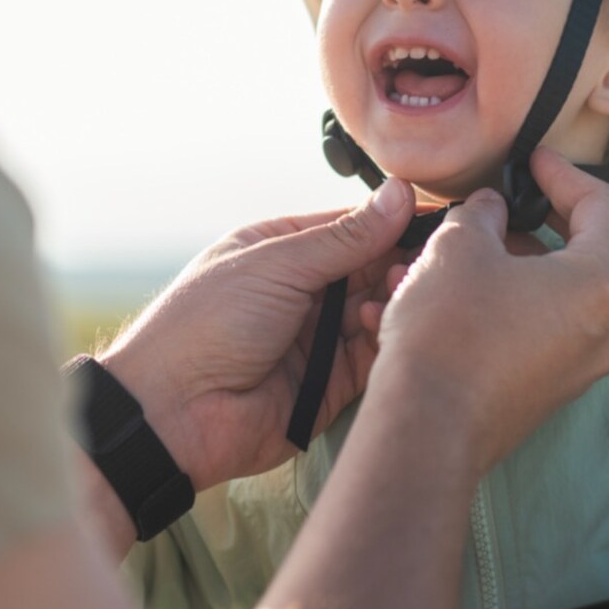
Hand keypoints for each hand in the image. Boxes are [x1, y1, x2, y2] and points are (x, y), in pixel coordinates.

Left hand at [99, 179, 414, 491]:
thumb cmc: (203, 325)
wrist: (172, 413)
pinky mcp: (331, 384)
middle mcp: (303, 292)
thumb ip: (343, 237)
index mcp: (281, 251)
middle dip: (399, 261)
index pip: (351, 227)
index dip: (392, 222)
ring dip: (395, 298)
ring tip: (401, 291)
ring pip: (378, 310)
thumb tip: (399, 195)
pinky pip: (373, 356)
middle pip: (371, 268)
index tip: (436, 217)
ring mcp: (318, 338)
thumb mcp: (275, 265)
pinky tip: (383, 324)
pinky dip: (385, 339)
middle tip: (426, 260)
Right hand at [366, 148, 608, 476]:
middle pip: (598, 250)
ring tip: (477, 245)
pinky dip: (519, 299)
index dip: (564, 172)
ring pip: (570, 291)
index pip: (605, 205)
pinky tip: (469, 288)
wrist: (426, 428)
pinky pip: (551, 327)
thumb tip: (490, 209)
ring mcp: (587, 364)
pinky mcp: (556, 388)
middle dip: (553, 219)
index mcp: (604, 282)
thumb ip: (484, 213)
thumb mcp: (459, 246)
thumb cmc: (449, 333)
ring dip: (528, 261)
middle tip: (516, 200)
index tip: (532, 161)